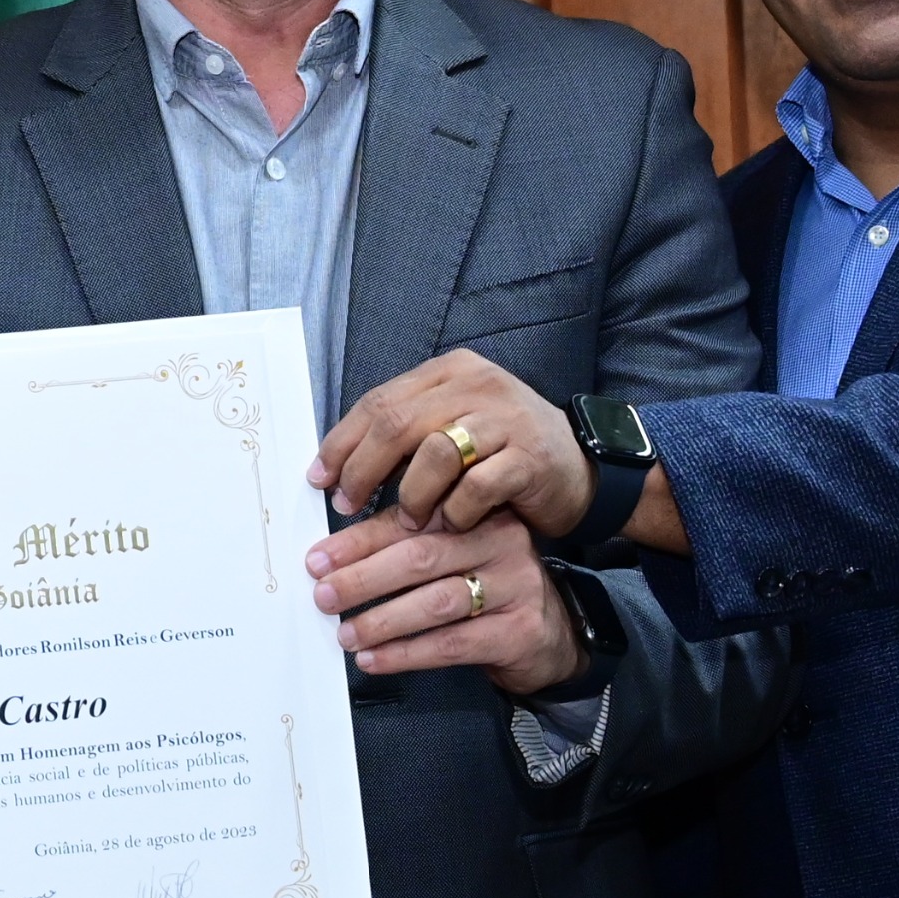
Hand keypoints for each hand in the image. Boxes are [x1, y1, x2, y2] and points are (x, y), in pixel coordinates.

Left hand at [313, 509, 584, 695]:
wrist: (551, 634)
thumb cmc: (485, 588)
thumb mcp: (454, 555)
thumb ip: (407, 547)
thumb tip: (332, 561)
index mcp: (476, 513)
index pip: (409, 521)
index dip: (358, 541)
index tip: (317, 559)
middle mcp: (499, 542)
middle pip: (420, 557)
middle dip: (363, 577)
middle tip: (323, 595)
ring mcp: (514, 586)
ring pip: (436, 602)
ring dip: (382, 620)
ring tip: (346, 634)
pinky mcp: (518, 631)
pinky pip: (452, 644)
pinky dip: (407, 653)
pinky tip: (375, 659)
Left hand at [315, 350, 590, 536]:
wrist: (578, 469)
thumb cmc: (501, 454)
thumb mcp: (452, 427)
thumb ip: (405, 435)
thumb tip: (336, 468)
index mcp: (450, 372)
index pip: (379, 401)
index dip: (343, 442)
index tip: (320, 477)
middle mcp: (478, 385)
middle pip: (397, 423)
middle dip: (363, 469)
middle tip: (348, 504)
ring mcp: (507, 419)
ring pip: (434, 453)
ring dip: (411, 495)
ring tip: (405, 521)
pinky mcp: (530, 457)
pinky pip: (476, 487)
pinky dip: (455, 511)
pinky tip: (449, 525)